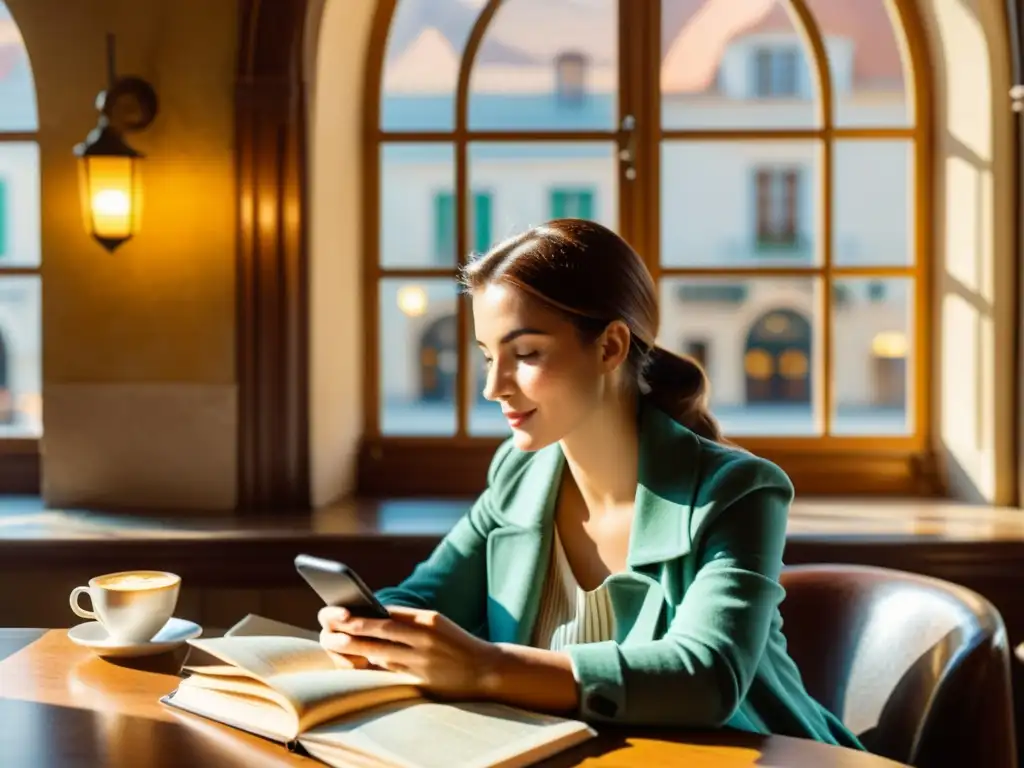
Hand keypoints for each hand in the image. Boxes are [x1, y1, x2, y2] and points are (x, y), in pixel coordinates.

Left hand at [318, 605, 502, 699]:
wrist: (486, 669)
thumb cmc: (456, 643)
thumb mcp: (436, 624)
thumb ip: (407, 621)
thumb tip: (372, 619)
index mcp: (427, 618)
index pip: (387, 613)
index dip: (361, 613)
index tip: (339, 610)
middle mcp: (424, 637)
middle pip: (379, 631)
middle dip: (351, 628)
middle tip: (328, 626)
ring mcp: (422, 659)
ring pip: (380, 652)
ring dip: (354, 648)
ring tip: (333, 642)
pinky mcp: (422, 678)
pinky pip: (390, 670)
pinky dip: (372, 664)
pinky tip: (356, 661)